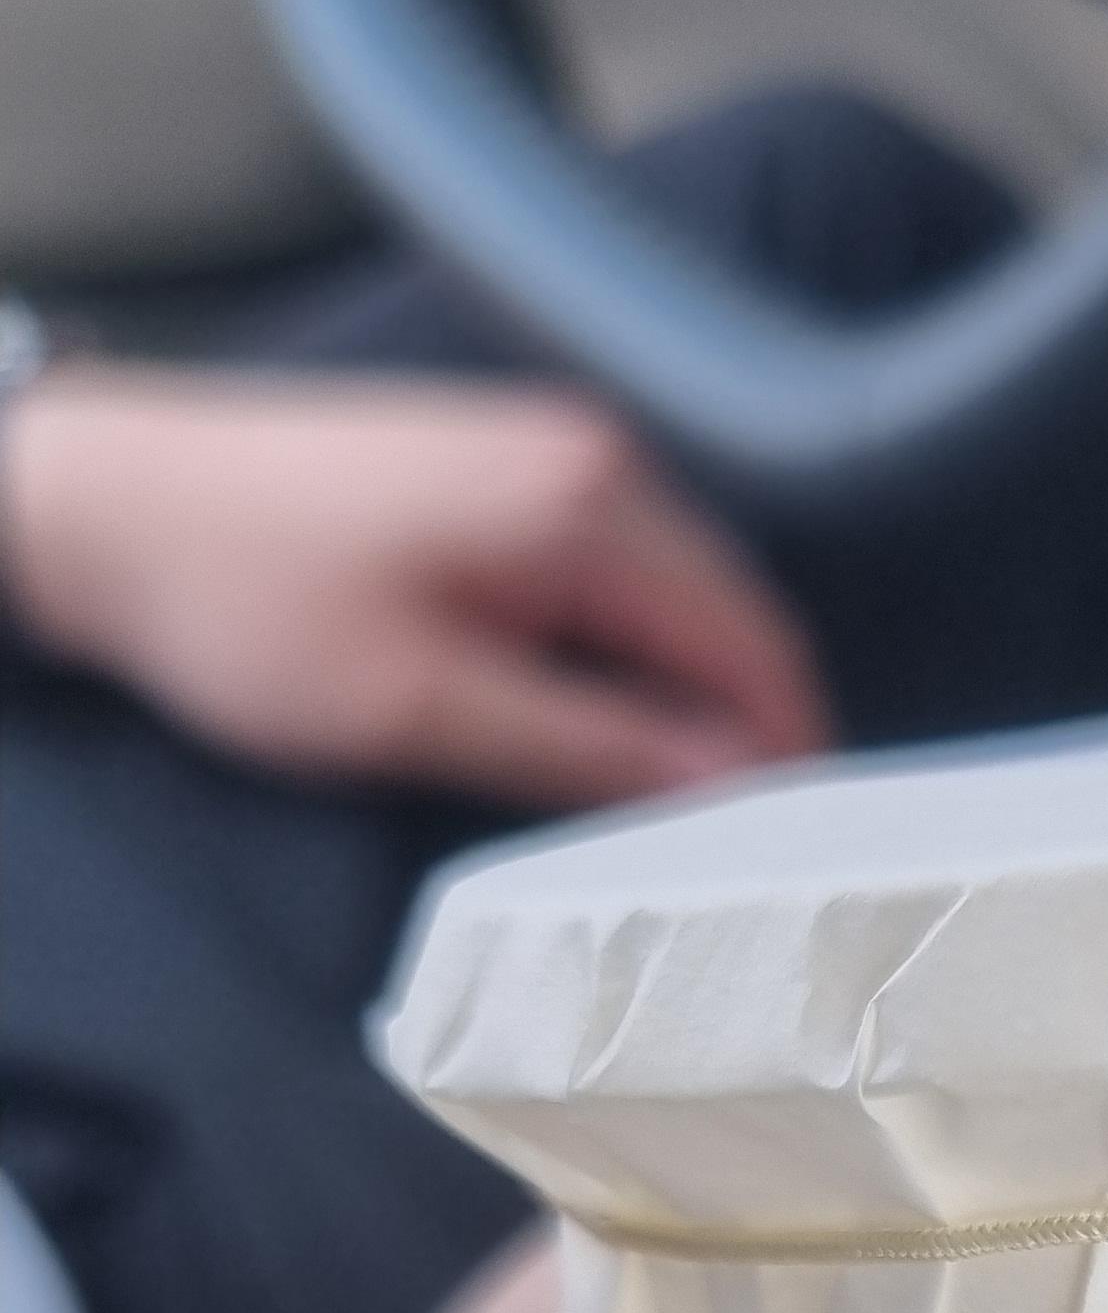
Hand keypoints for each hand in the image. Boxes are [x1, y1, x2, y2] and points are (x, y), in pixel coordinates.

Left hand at [0, 369, 829, 807]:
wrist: (102, 500)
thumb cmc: (247, 605)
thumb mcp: (428, 708)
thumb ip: (596, 748)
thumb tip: (731, 789)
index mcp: (589, 509)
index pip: (757, 647)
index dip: (791, 758)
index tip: (800, 856)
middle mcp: (597, 463)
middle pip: (736, 620)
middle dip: (754, 731)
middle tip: (747, 849)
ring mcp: (557, 456)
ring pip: (685, 603)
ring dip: (697, 697)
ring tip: (684, 802)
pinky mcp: (515, 472)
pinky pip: (627, 578)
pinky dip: (644, 655)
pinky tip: (618, 724)